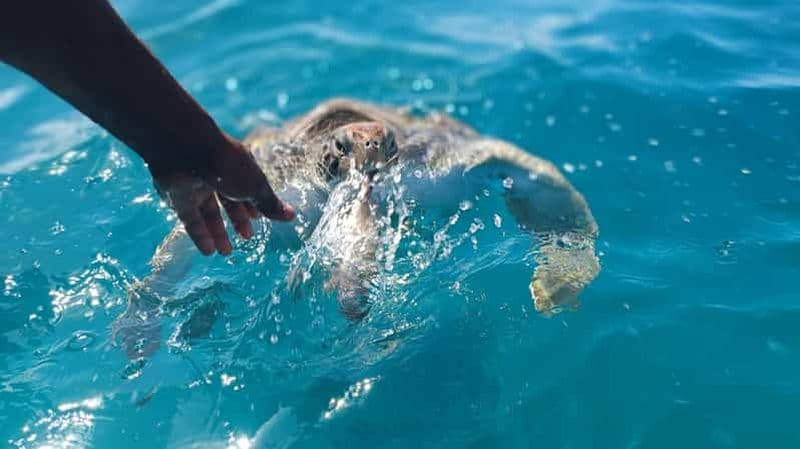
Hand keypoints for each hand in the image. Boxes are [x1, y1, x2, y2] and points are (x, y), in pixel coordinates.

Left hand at [153, 134, 294, 254]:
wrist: (187, 151)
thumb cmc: (227, 165)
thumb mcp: (255, 186)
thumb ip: (270, 204)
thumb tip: (292, 215)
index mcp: (238, 167)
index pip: (248, 187)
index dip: (254, 204)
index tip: (258, 218)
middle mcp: (217, 176)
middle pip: (228, 201)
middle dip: (237, 220)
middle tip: (245, 238)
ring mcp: (196, 185)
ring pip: (208, 213)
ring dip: (217, 233)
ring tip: (225, 252)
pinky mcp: (178, 196)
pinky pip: (190, 219)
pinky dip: (200, 235)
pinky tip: (208, 251)